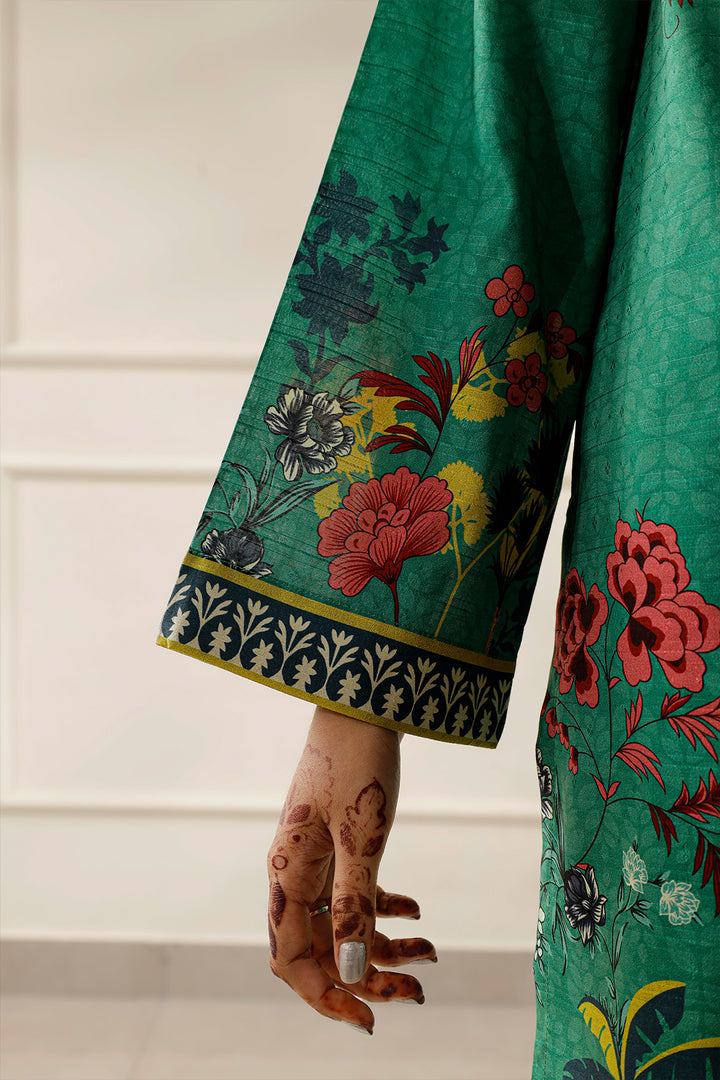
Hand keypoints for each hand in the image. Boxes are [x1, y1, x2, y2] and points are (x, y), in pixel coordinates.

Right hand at [267, 705, 436, 1033]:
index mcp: (288, 873)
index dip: (324, 996)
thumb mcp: (362, 839)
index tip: (368, 1018)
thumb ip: (353, 906)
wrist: (364, 703)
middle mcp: (296, 870)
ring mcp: (316, 855)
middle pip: (322, 945)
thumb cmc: (358, 764)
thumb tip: (350, 973)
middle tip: (416, 992)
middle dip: (367, 975)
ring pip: (342, 922)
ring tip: (429, 952)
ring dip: (382, 944)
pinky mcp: (337, 839)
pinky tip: (416, 910)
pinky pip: (355, 891)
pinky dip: (384, 907)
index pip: (291, 959)